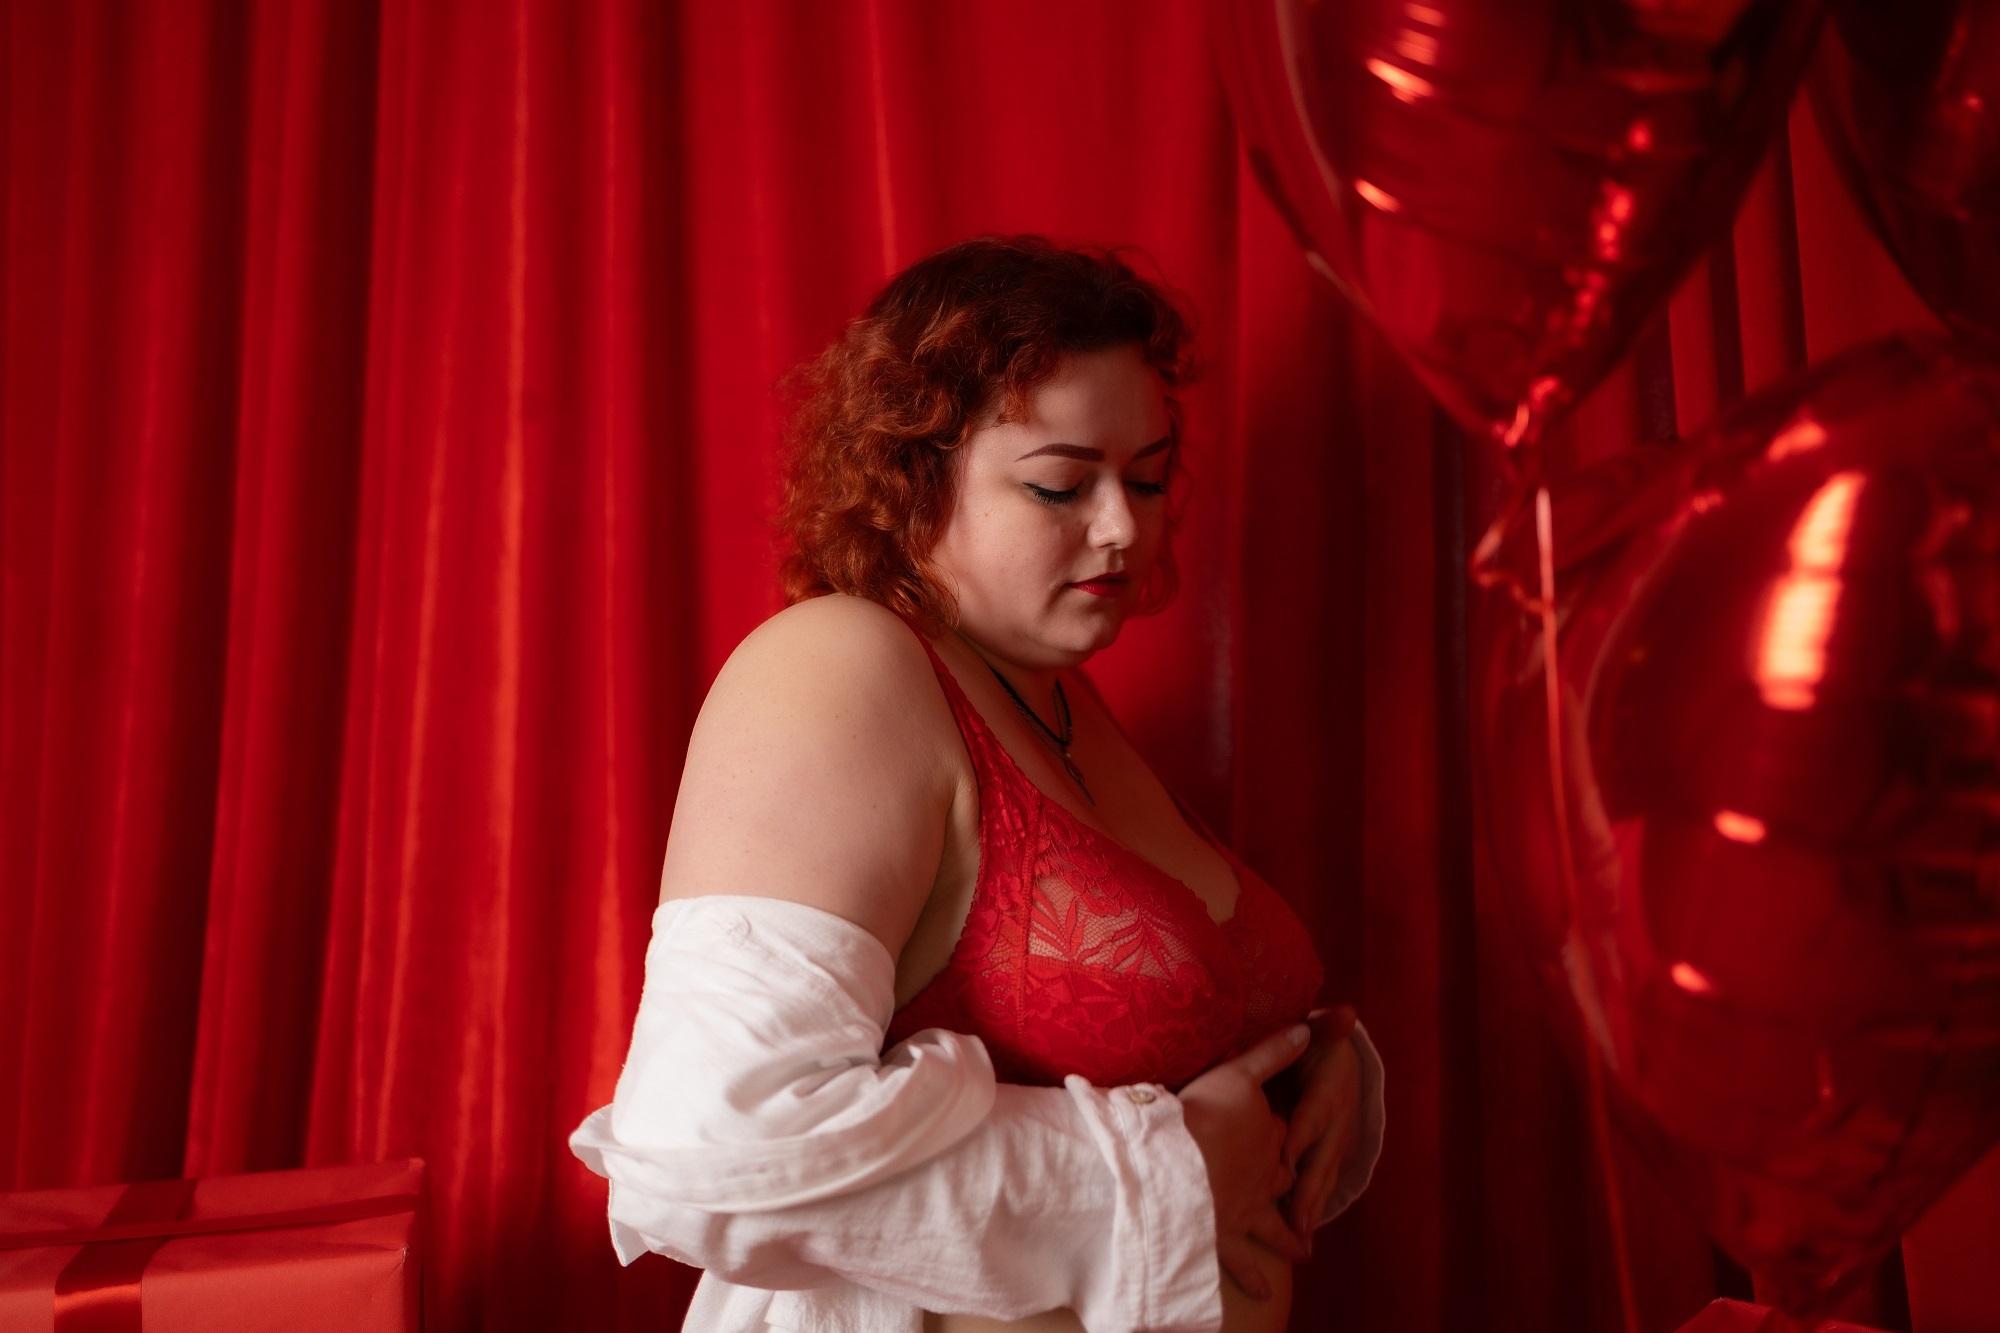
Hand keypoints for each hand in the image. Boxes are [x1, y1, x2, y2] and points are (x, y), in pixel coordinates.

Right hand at [1178, 1022, 1312, 1300]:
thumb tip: (1311, 1028)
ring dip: (1288, 1240)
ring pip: (1273, 1228)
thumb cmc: (1203, 1115)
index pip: (1284, 1132)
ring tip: (1303, 1254)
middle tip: (1303, 1198)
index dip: (1284, 1130)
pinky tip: (1262, 1293)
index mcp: (1269, 1137)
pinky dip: (1252, 1278)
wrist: (1175, 1165)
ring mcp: (1246, 1212)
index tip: (1284, 1130)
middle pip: (1284, 1180)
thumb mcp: (1238, 1072)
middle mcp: (1265, 1178)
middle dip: (1293, 1186)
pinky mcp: (1223, 1238)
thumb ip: (1273, 1051)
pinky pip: (1241, 1263)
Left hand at [1280, 1005, 1361, 1249]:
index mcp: (1331, 1090)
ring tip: (1298, 1239)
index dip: (1300, 1136)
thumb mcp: (1316, 1032)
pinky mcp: (1327, 1154)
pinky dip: (1310, 1207)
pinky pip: (1319, 1183)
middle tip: (1296, 1220)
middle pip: (1321, 1159)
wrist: (1339, 1057)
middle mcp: (1337, 1121)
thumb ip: (1322, 1025)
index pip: (1313, 1116)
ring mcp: (1335, 1141)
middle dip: (1308, 1190)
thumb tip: (1348, 1011)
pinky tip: (1296, 1234)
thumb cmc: (1317, 1045)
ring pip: (1322, 1178)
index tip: (1284, 1156)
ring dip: (1310, 1207)